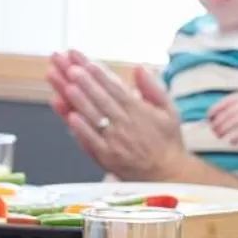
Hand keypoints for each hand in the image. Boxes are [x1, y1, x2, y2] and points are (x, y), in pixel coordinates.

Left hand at [51, 52, 183, 178]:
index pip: (116, 88)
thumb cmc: (167, 141)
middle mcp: (125, 124)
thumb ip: (154, 88)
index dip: (100, 74)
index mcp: (138, 111)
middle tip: (69, 66)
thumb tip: (140, 68)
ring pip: (94, 116)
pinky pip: (91, 141)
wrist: (167, 175)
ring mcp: (114, 141)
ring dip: (78, 100)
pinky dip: (81, 129)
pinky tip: (70, 116)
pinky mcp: (106, 157)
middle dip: (84, 81)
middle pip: (101, 98)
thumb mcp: (170, 111)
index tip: (87, 62)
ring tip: (67, 85)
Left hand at [206, 90, 237, 145]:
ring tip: (220, 136)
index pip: (223, 103)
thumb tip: (215, 115)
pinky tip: (232, 142)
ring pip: (232, 123)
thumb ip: (234, 104)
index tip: (208, 119)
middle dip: (217, 124)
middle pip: (226, 114)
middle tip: (214, 131)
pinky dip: (236, 137)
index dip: (213, 111)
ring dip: (224, 131)